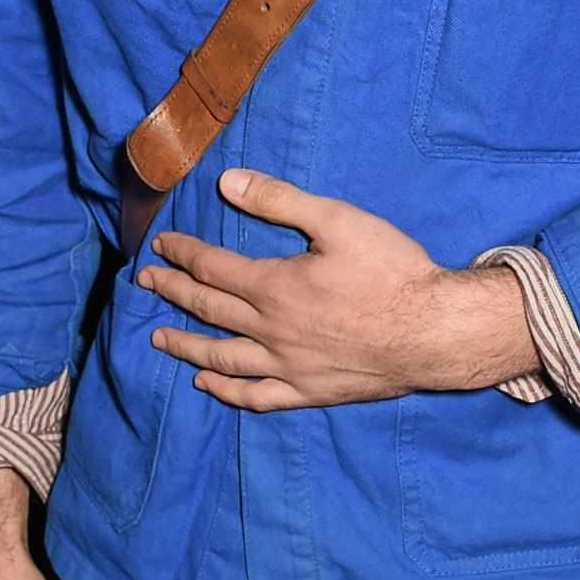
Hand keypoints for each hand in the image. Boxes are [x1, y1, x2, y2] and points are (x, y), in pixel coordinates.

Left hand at [137, 167, 534, 410]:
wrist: (433, 331)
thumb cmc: (391, 270)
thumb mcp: (337, 220)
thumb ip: (280, 201)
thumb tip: (227, 182)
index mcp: (274, 286)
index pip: (212, 268)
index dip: (183, 254)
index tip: (161, 245)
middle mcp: (271, 330)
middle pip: (209, 310)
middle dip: (173, 292)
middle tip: (146, 281)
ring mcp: (288, 367)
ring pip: (222, 357)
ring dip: (186, 345)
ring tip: (158, 337)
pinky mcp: (309, 392)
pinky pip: (256, 396)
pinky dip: (227, 391)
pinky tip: (208, 385)